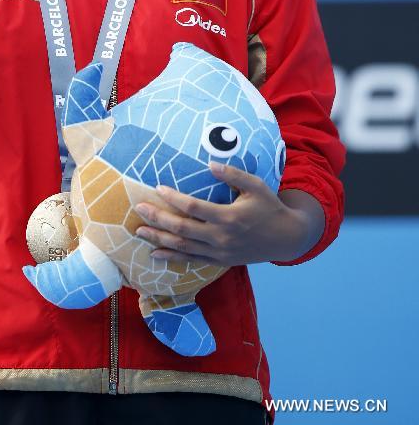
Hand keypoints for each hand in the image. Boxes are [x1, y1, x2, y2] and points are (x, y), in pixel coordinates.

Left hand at [134, 162, 323, 266]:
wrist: (286, 239)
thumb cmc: (269, 207)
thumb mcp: (256, 185)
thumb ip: (233, 174)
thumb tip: (210, 164)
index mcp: (229, 217)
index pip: (193, 207)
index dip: (173, 198)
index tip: (158, 188)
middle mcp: (221, 237)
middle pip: (182, 229)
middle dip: (158, 218)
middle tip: (139, 208)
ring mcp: (219, 252)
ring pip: (183, 247)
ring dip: (159, 239)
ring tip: (139, 231)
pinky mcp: (219, 261)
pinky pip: (191, 261)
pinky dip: (171, 257)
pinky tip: (154, 254)